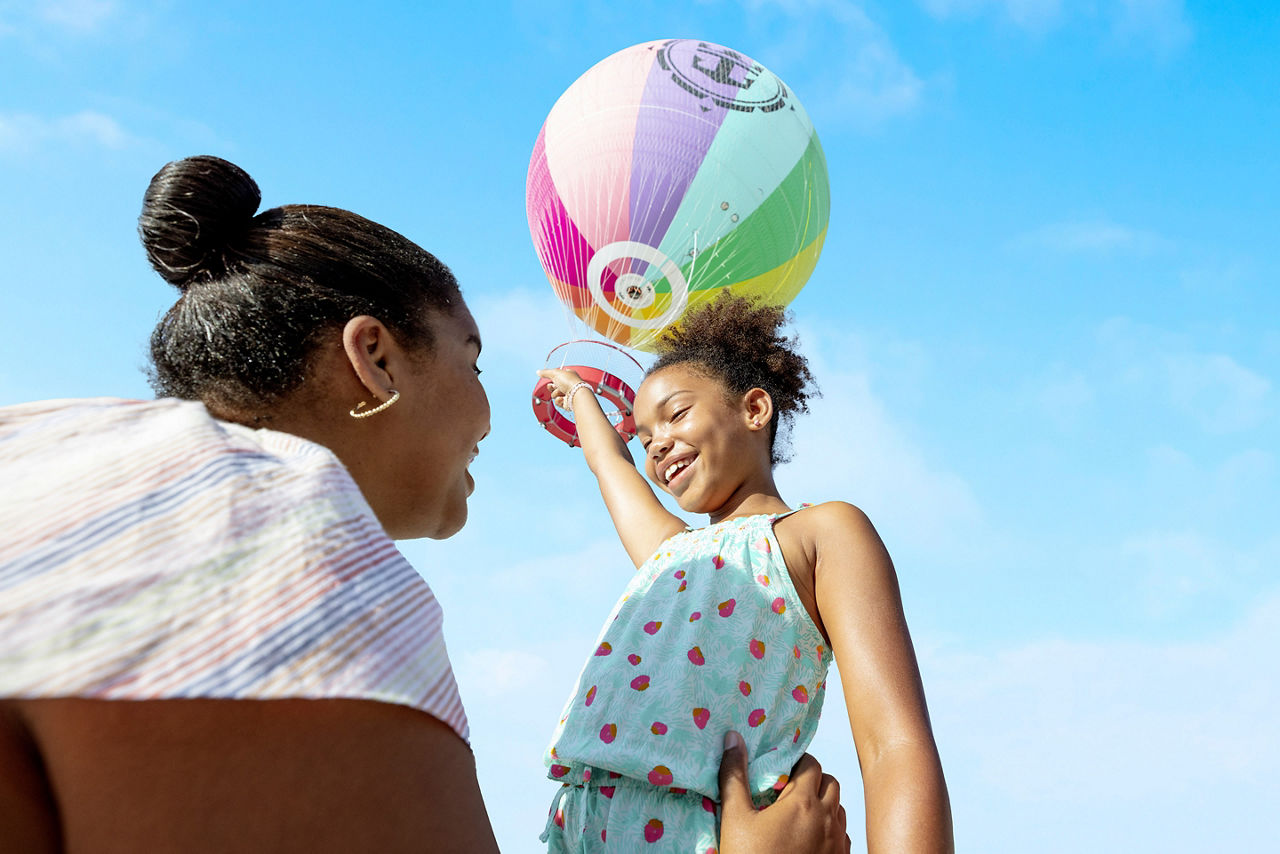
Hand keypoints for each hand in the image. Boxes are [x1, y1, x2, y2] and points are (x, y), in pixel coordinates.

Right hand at [536, 368, 589, 409]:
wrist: (576, 394)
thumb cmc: (569, 382)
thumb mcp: (555, 373)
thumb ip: (545, 372)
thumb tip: (538, 372)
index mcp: (568, 375)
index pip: (558, 376)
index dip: (553, 377)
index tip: (552, 377)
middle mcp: (568, 384)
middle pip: (554, 386)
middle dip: (552, 387)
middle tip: (555, 386)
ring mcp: (568, 394)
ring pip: (554, 394)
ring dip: (556, 393)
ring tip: (562, 392)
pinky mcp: (566, 403)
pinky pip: (557, 402)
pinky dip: (559, 400)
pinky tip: (563, 399)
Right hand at [718, 731, 848, 853]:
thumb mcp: (735, 818)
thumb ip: (734, 776)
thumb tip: (732, 739)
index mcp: (804, 802)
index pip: (811, 764)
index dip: (796, 762)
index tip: (781, 770)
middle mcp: (827, 819)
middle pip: (831, 782)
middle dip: (813, 779)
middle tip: (789, 790)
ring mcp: (837, 842)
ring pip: (839, 808)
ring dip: (824, 803)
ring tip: (798, 813)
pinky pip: (843, 835)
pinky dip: (830, 829)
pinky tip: (809, 838)